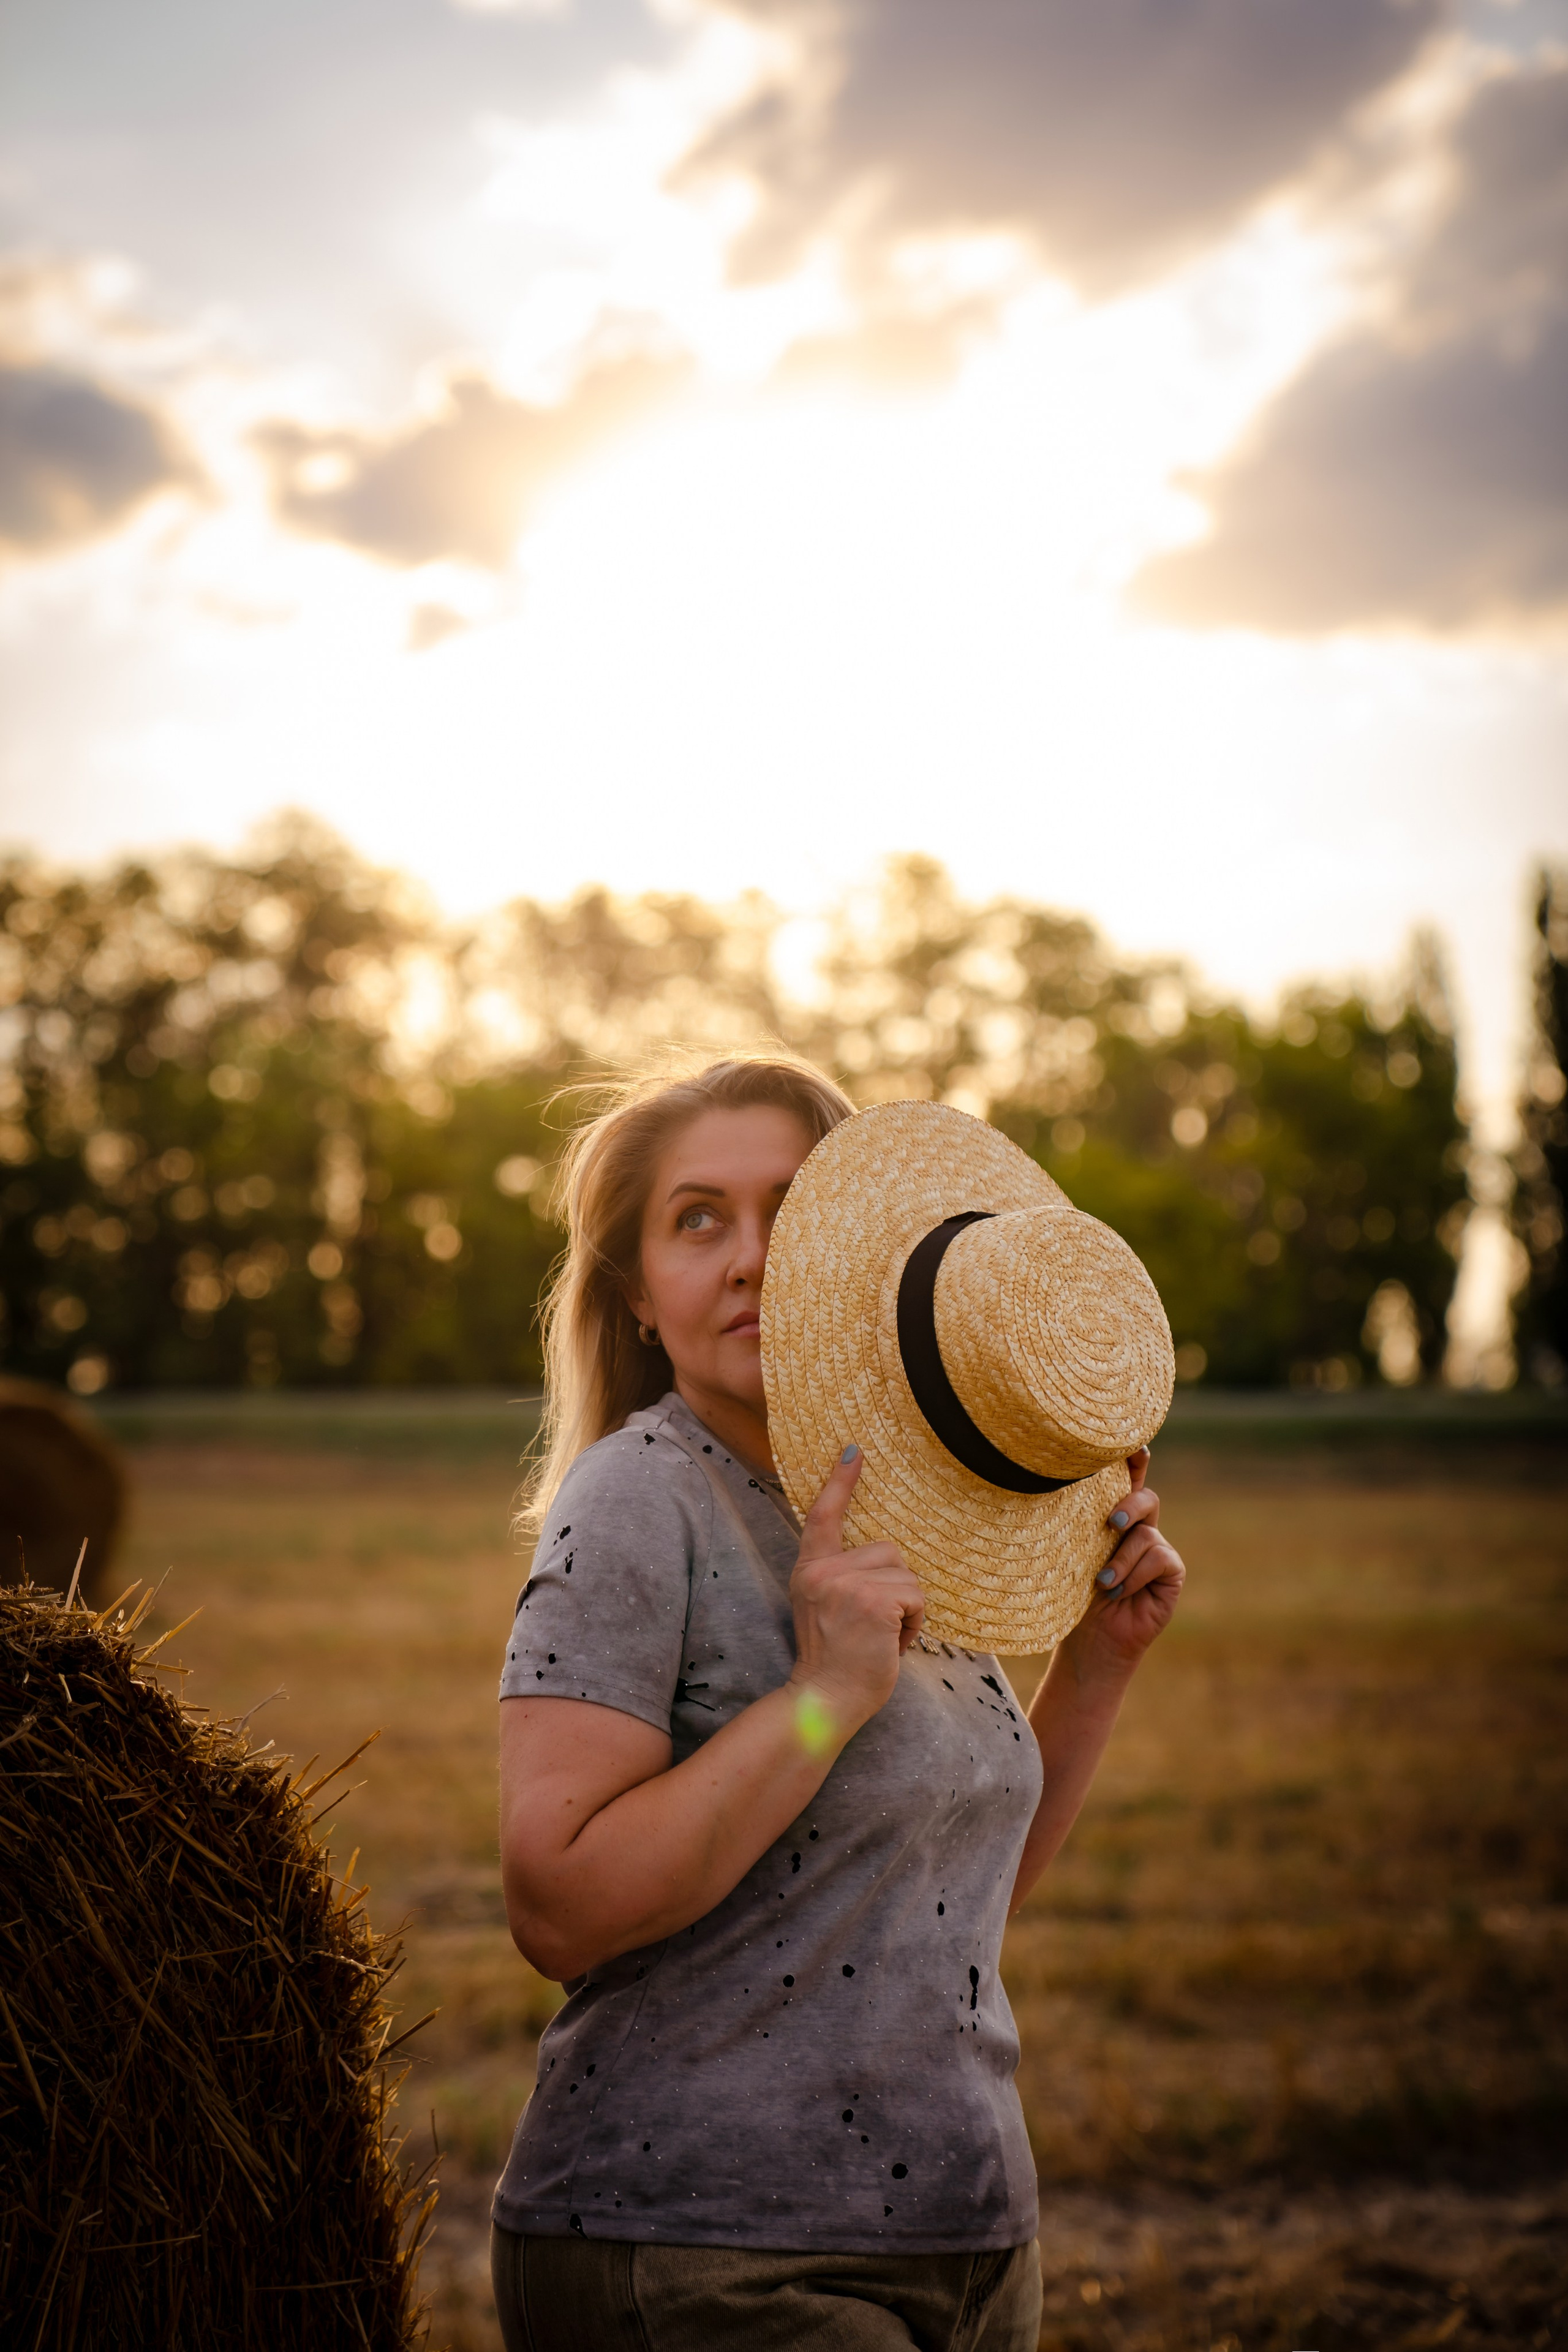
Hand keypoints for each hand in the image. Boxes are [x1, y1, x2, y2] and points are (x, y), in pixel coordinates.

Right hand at [787, 1447, 924, 1735]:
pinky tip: (890, 1646)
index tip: (853, 1450)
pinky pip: (916, 1597)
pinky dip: (914, 1625)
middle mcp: (823, 1571)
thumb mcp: (827, 1609)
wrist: (824, 1701)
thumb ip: (842, 1578)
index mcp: (810, 1570)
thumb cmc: (836, 1663)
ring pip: (906, 1576)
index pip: (823, 1516)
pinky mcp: (874, 1601)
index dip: (839, 1482)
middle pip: (888, 1552)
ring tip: (879, 1639)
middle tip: (871, 1629)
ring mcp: (847, 1584)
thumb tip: (884, 1556)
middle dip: (893, 1590)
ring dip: (905, 1610)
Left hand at [1063, 1448, 1184, 1685]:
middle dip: (1130, 1503)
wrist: (1088, 1642)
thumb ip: (1075, 1523)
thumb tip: (1052, 1485)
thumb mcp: (1068, 1553)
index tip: (1133, 1445)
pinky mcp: (1171, 1572)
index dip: (1133, 1458)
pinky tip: (1118, 1592)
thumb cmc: (1070, 1596)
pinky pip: (1160, 1557)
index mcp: (1111, 1517)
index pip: (1126, 1480)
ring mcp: (1156, 1550)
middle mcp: (1138, 1529)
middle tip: (1111, 1523)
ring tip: (1102, 1583)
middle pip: (1146, 1497)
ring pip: (1147, 1533)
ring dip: (1121, 1560)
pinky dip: (1135, 1574)